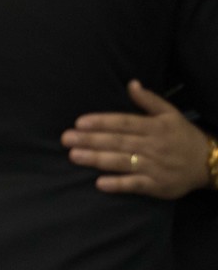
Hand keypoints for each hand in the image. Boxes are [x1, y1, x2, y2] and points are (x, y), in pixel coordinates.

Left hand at [62, 80, 211, 199]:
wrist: (210, 163)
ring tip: (74, 155)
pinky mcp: (158, 186)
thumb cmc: (183, 136)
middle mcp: (153, 146)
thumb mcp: (171, 113)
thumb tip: (131, 83)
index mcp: (155, 127)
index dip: (102, 122)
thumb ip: (149, 100)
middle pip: (118, 142)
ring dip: (97, 159)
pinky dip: (119, 184)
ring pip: (122, 162)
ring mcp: (155, 167)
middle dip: (90, 140)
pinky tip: (99, 183)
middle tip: (66, 138)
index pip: (124, 123)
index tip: (79, 122)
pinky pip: (136, 185)